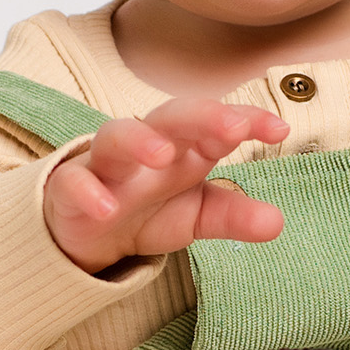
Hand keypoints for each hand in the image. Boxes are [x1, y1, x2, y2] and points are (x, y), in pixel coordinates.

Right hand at [44, 96, 287, 272]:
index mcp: (185, 147)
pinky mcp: (70, 189)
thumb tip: (276, 223)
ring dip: (140, 140)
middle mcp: (147, 145)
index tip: (279, 130)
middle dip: (202, 116)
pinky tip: (107, 209)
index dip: (247, 120)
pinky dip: (88, 192)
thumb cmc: (149, 209)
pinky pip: (74, 182)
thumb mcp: (197, 216)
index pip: (217, 123)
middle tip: (233, 127)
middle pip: (171, 116)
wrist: (90, 233)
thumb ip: (233, 216)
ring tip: (163, 155)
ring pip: (116, 135)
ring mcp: (106, 164)